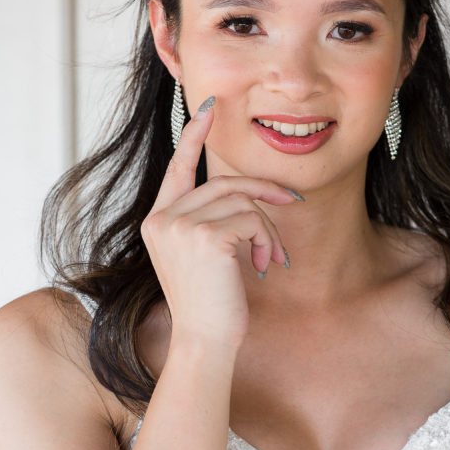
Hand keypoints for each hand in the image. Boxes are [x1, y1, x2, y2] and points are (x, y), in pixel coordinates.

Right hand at [141, 100, 301, 348]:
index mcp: (157, 220)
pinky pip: (252, 221)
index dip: (194, 135)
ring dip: (268, 229)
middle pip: (224, 182)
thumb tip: (247, 195)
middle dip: (264, 191)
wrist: (204, 341)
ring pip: (243, 202)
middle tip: (293, 200)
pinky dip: (267, 242)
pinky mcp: (206, 237)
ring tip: (270, 259)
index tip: (208, 108)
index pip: (177, 167)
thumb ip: (208, 221)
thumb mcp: (201, 257)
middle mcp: (162, 218)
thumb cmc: (209, 305)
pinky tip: (262, 267)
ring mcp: (181, 226)